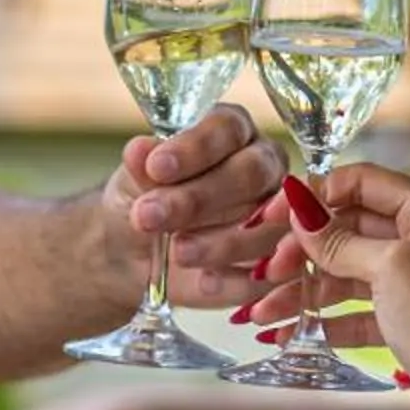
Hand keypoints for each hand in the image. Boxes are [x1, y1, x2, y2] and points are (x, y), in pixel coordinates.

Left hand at [100, 103, 288, 308]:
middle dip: (201, 198)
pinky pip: (270, 272)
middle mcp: (263, 166)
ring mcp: (277, 216)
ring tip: (177, 253)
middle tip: (153, 215)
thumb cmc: (142, 202)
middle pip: (252, 174)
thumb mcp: (132, 183)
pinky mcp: (275, 262)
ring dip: (221, 243)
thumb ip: (142, 167)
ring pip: (267, 226)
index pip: (227, 129)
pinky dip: (236, 280)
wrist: (135, 254)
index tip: (157, 167)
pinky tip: (205, 281)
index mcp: (231, 131)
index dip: (195, 148)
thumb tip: (140, 151)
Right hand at [240, 166, 409, 395]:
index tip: (272, 214)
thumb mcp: (389, 269)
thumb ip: (340, 239)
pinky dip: (327, 318)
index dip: (315, 194)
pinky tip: (292, 332)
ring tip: (263, 314)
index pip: (364, 182)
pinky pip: (359, 308)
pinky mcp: (409, 319)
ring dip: (305, 290)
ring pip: (350, 272)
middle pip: (352, 228)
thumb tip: (300, 207)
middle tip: (266, 271)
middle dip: (304, 250)